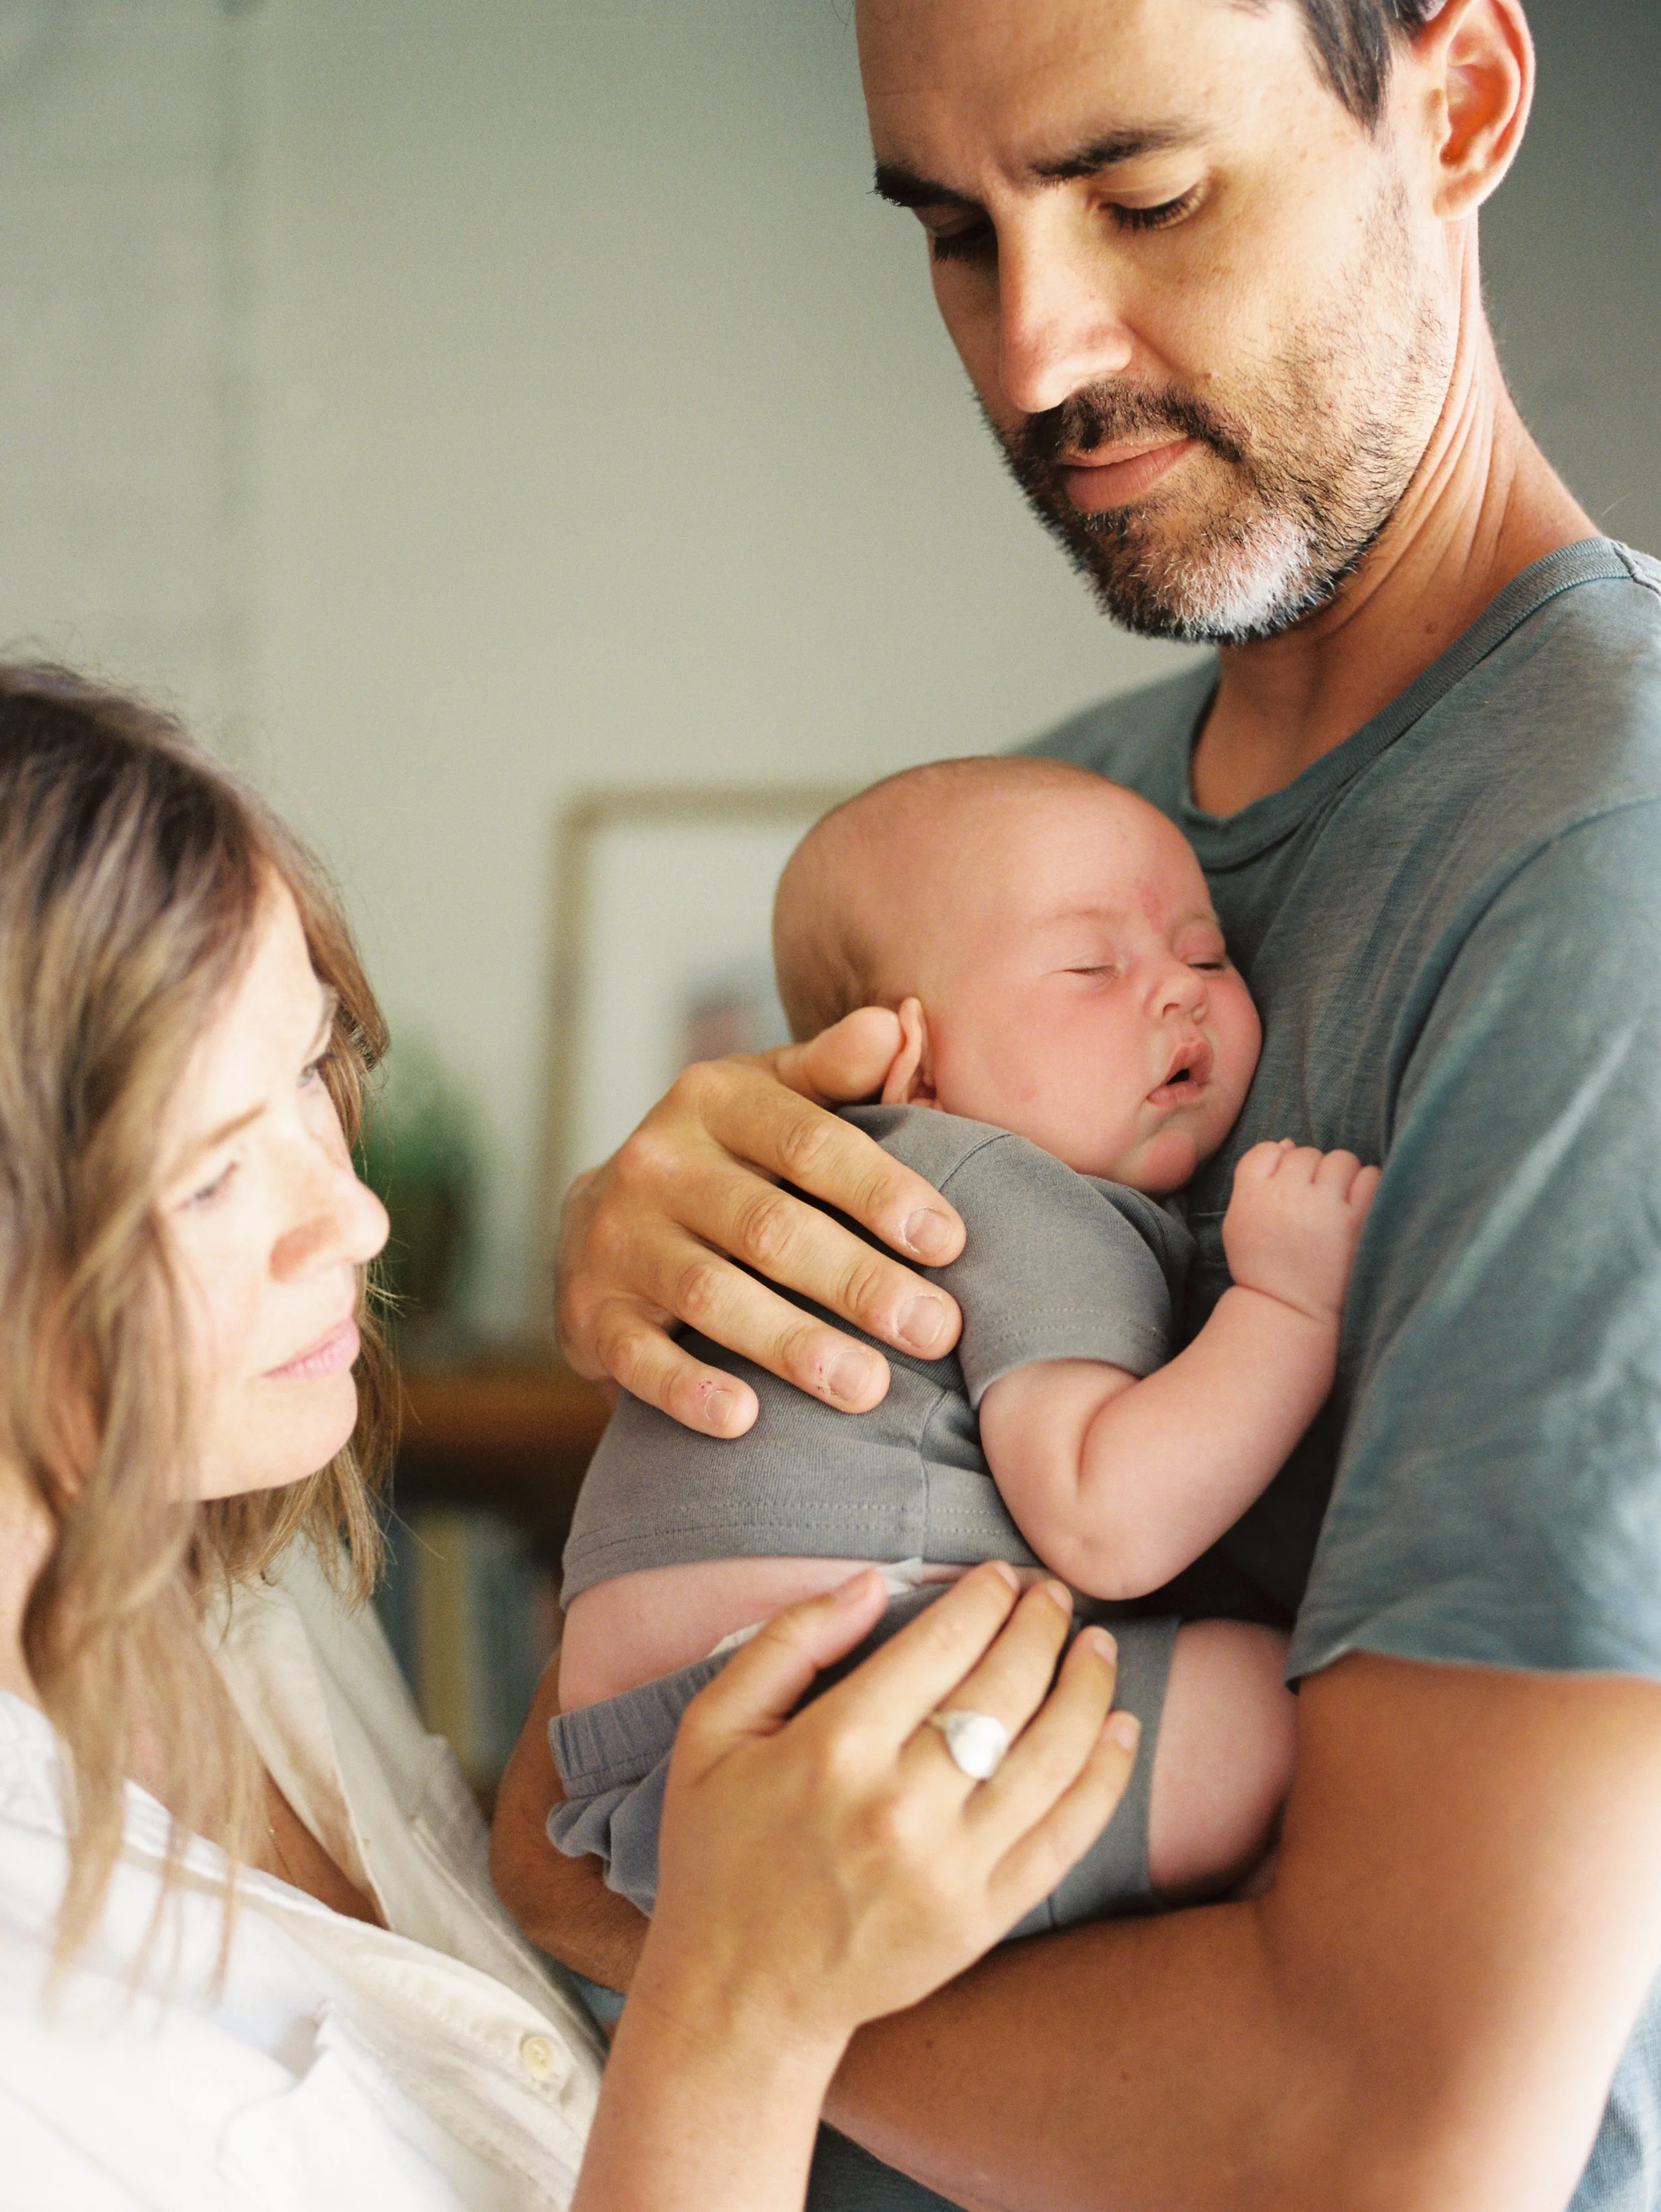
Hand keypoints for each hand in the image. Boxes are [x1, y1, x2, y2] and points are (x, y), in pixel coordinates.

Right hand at [554, 1007, 965, 1437]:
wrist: (602, 1220)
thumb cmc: (730, 1159)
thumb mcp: (776, 1098)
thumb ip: (837, 1071)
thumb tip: (896, 1023)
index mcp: (716, 1099)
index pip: (808, 1140)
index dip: (881, 1191)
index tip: (948, 1241)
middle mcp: (659, 1161)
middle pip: (769, 1226)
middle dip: (858, 1280)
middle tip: (935, 1330)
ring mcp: (620, 1240)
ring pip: (710, 1294)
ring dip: (792, 1343)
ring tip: (868, 1387)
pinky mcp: (591, 1314)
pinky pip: (639, 1356)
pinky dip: (688, 1389)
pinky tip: (744, 1419)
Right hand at [635, 1562, 1137, 2056]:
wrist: (737, 1996)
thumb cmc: (721, 1852)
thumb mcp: (713, 1729)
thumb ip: (788, 1641)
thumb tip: (872, 1583)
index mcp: (833, 1749)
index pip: (941, 1644)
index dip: (985, 1598)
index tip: (1002, 1576)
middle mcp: (899, 1806)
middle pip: (1006, 1688)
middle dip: (1041, 1626)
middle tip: (1054, 1596)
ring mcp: (949, 1869)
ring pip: (1052, 1755)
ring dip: (1088, 1687)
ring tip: (1097, 1645)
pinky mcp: (981, 1919)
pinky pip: (1065, 1835)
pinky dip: (1106, 1776)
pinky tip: (1121, 1728)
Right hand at [1222, 1141, 1380, 1324]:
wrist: (1290, 1311)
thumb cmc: (1265, 1265)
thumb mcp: (1240, 1220)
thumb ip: (1256, 1178)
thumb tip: (1290, 1143)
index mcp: (1252, 1196)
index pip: (1268, 1149)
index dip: (1280, 1162)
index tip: (1286, 1187)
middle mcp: (1286, 1196)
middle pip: (1306, 1153)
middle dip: (1312, 1172)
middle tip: (1314, 1201)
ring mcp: (1323, 1208)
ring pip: (1340, 1159)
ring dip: (1340, 1175)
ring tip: (1337, 1202)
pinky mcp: (1356, 1222)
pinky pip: (1369, 1177)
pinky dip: (1366, 1185)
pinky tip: (1358, 1205)